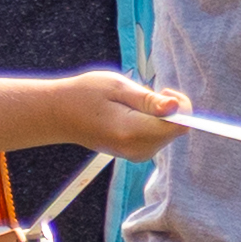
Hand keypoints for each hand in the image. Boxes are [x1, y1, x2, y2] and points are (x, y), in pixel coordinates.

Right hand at [59, 70, 186, 160]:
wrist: (59, 114)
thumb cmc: (85, 94)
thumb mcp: (117, 86)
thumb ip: (148, 99)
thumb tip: (176, 107)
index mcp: (132, 132)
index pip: (178, 126)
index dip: (181, 107)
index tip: (163, 91)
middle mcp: (137, 149)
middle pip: (175, 129)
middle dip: (168, 109)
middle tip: (142, 94)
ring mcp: (136, 155)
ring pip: (168, 133)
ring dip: (159, 115)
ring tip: (131, 104)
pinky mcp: (136, 154)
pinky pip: (158, 136)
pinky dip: (152, 123)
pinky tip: (131, 114)